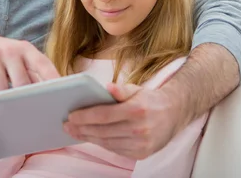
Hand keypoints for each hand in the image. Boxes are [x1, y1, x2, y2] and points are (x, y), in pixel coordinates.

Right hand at [0, 35, 59, 92]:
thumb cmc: (5, 56)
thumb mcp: (22, 59)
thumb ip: (36, 74)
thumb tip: (54, 96)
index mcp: (26, 49)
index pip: (43, 65)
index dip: (52, 80)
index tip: (60, 95)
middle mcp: (9, 49)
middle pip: (21, 84)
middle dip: (21, 96)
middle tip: (19, 100)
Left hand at [63, 82, 179, 159]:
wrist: (173, 115)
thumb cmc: (148, 100)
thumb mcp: (135, 90)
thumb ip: (120, 90)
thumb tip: (108, 87)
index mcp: (136, 110)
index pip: (104, 115)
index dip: (85, 116)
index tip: (71, 116)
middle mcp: (140, 129)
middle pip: (103, 131)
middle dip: (82, 129)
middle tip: (67, 126)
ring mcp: (141, 144)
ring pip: (107, 143)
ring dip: (88, 138)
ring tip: (75, 132)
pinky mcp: (142, 154)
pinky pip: (116, 149)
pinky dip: (102, 144)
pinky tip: (91, 138)